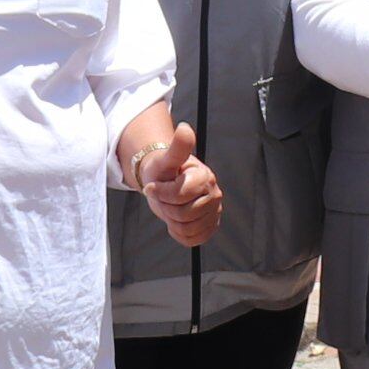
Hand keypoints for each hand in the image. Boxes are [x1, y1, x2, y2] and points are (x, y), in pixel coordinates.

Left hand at [134, 121, 222, 245]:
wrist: (165, 183)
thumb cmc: (164, 170)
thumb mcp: (166, 158)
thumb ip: (177, 147)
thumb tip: (184, 128)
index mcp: (205, 177)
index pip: (180, 195)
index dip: (161, 194)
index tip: (153, 187)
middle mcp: (215, 194)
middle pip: (183, 214)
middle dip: (166, 207)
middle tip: (163, 197)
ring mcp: (214, 212)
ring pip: (187, 229)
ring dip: (171, 221)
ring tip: (170, 207)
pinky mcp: (210, 227)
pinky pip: (192, 240)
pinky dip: (179, 233)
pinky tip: (177, 220)